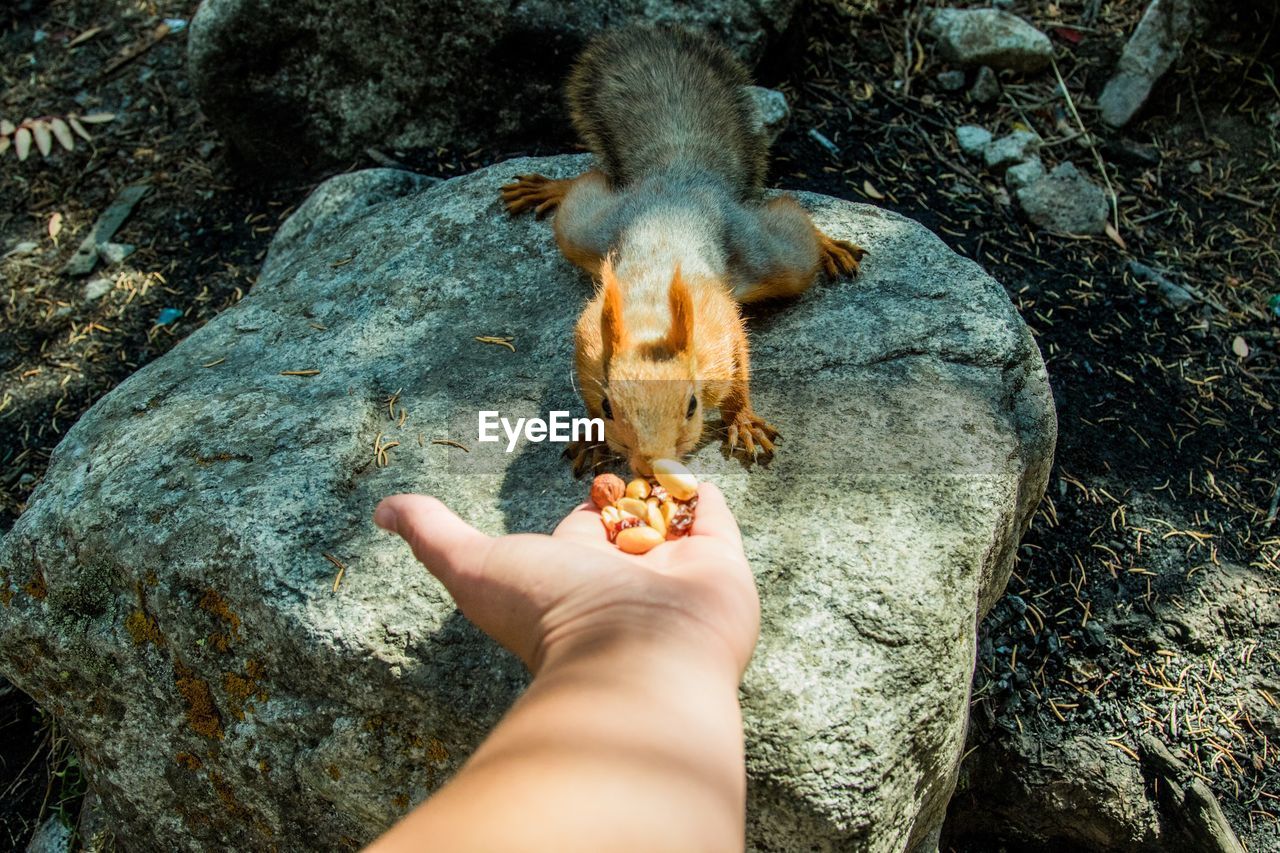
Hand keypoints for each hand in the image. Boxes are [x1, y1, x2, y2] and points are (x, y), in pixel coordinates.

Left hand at [373, 484, 758, 676]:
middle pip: (626, 524)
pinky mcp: (720, 566)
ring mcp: (674, 572)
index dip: (585, 503)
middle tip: (631, 459)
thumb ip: (434, 535)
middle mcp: (625, 576)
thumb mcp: (474, 567)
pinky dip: (703, 497)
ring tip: (662, 454)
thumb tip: (382, 509)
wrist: (633, 657)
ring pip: (670, 520)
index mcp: (574, 572)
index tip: (589, 477)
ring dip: (665, 490)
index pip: (583, 528)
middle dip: (627, 496)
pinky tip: (692, 477)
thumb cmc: (550, 613)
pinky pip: (713, 521)